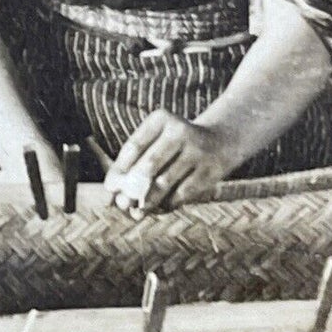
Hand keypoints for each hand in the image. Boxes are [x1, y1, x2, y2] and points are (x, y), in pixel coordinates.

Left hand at [104, 111, 236, 210]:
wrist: (221, 140)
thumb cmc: (175, 143)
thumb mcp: (158, 138)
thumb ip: (137, 158)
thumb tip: (113, 188)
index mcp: (161, 119)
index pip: (134, 146)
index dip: (120, 169)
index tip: (110, 187)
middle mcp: (180, 131)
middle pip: (149, 164)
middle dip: (132, 187)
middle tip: (122, 204)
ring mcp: (198, 151)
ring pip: (166, 182)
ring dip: (148, 200)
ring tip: (137, 212)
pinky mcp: (212, 170)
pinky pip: (184, 192)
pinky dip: (169, 203)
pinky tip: (160, 209)